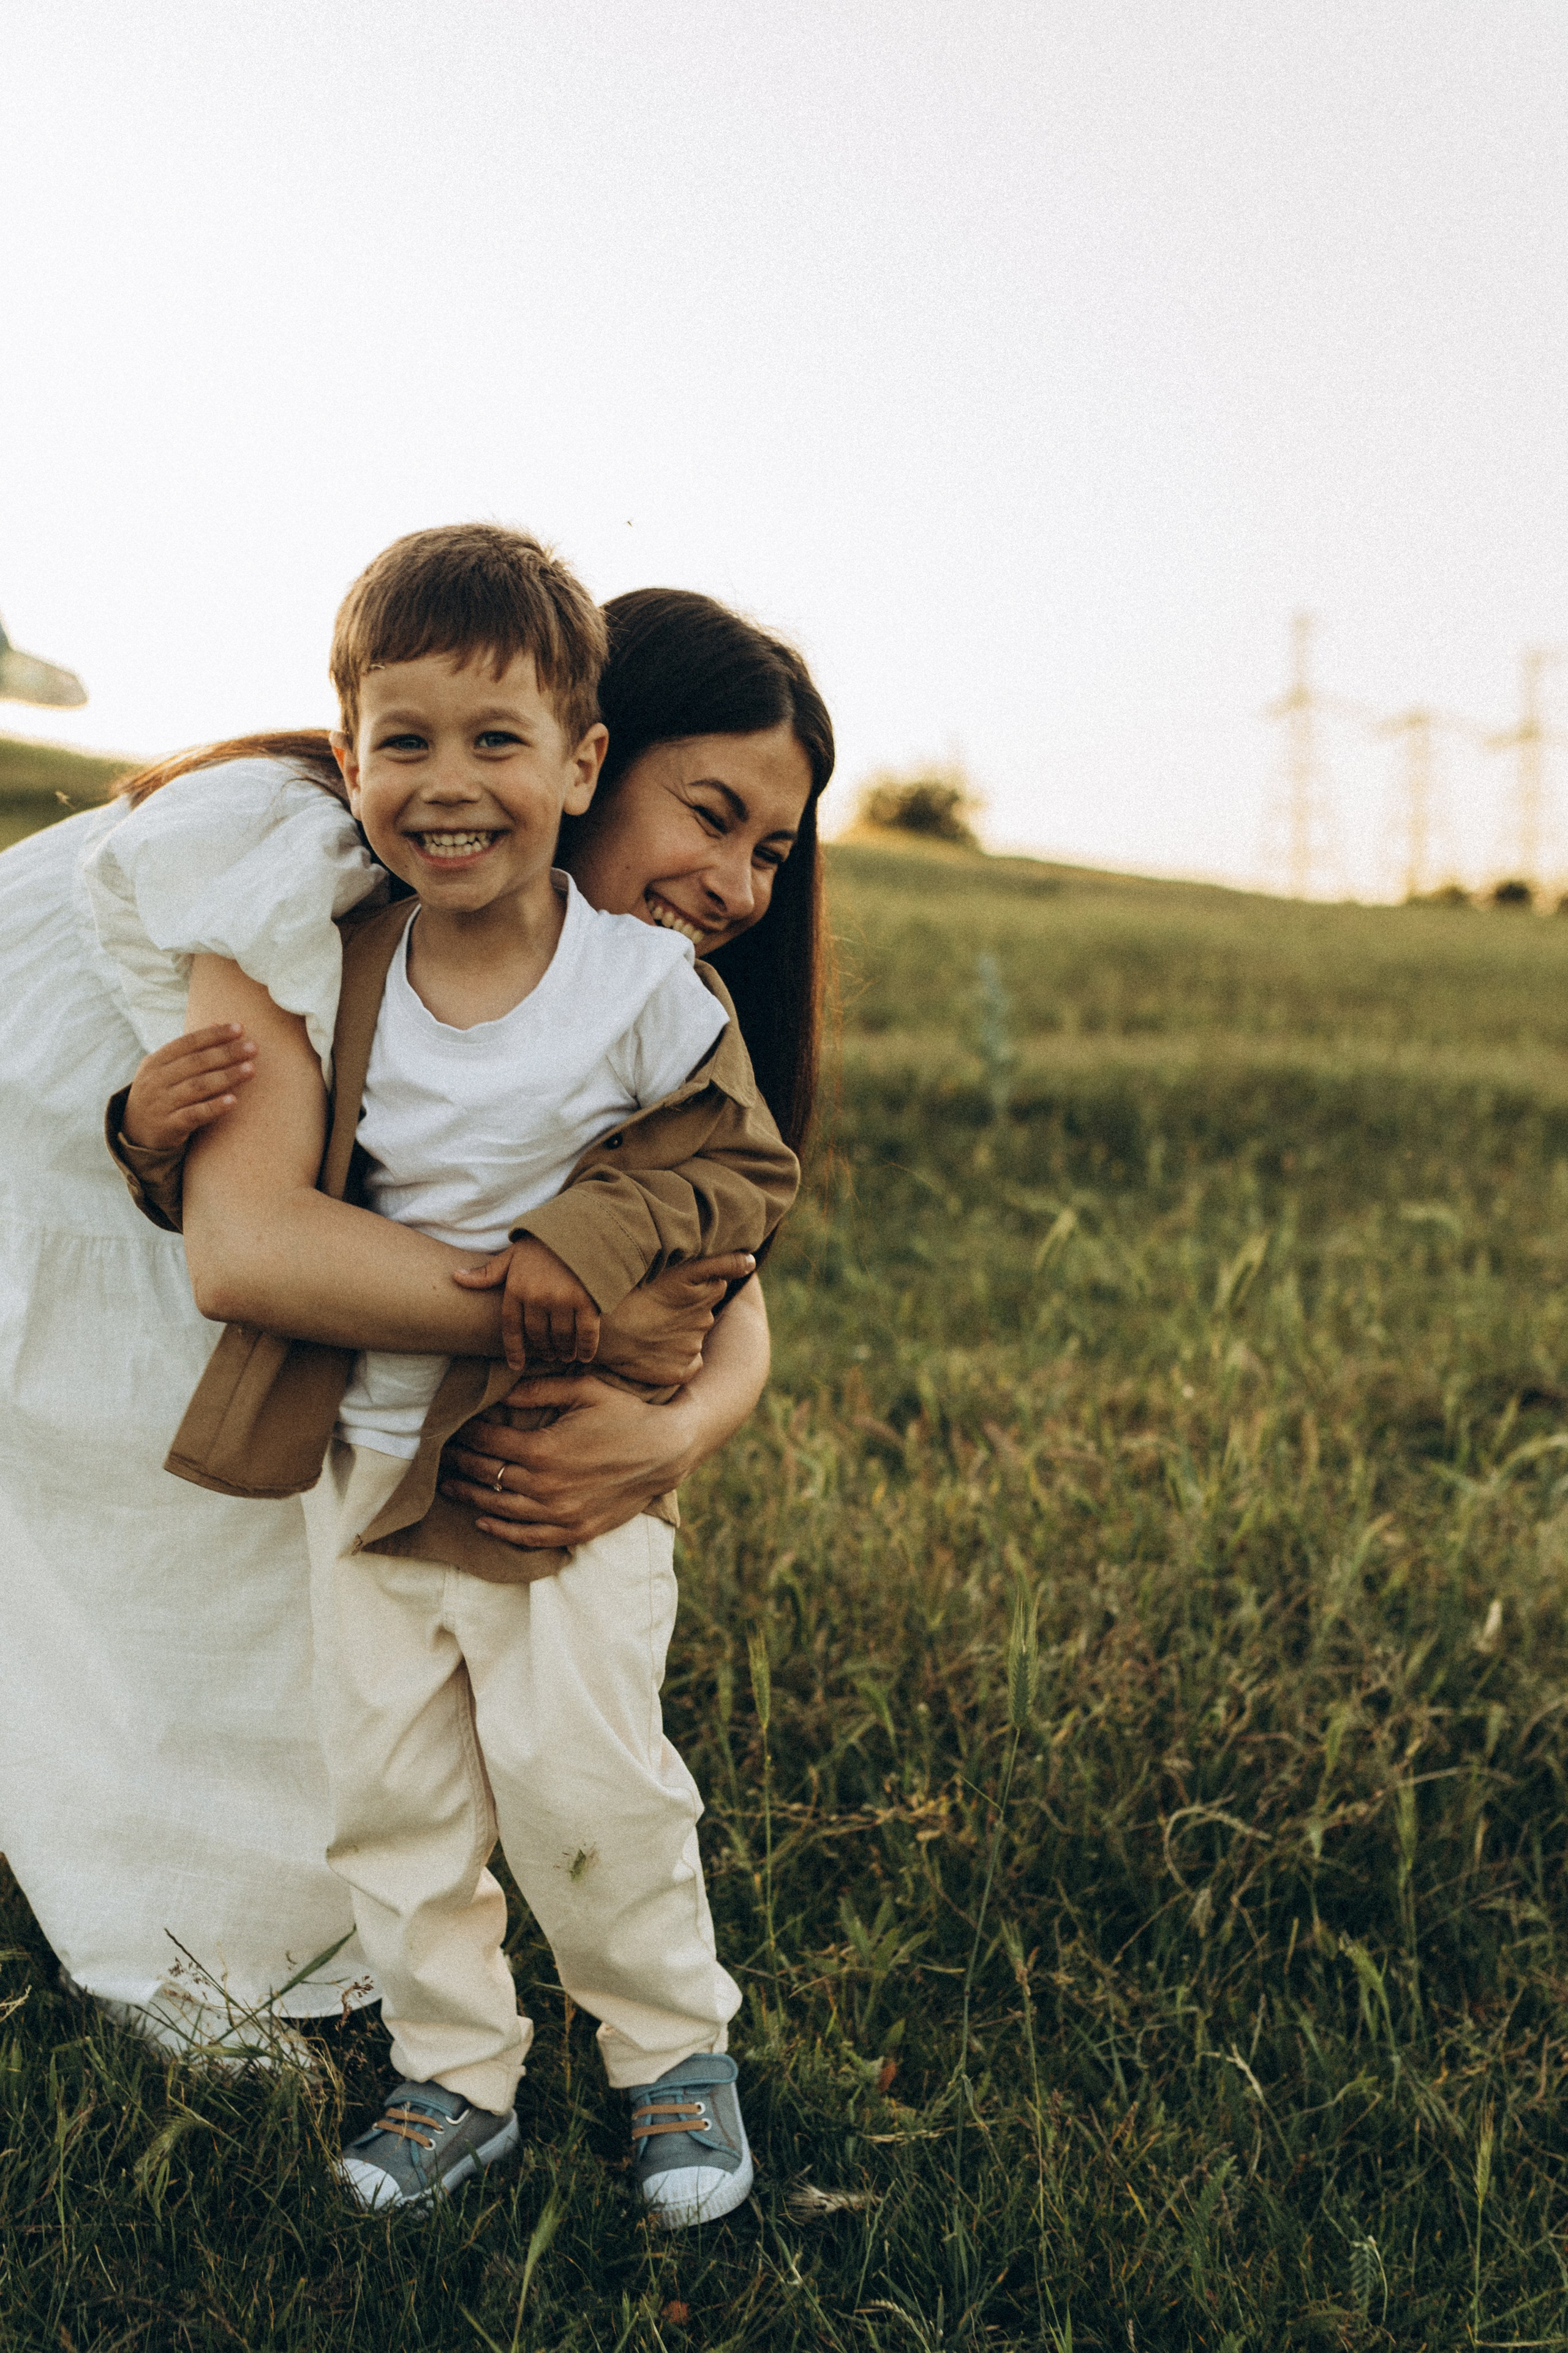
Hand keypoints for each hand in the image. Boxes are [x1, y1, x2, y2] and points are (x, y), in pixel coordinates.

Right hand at [123, 1023, 256, 1149]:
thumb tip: (217, 1022)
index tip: (239, 1028)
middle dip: (226, 1053)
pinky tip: (234, 1100)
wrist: (136, 1131)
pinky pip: (194, 1115)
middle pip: (195, 1063)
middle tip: (253, 1048)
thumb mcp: (166, 1069)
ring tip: (251, 1069)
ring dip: (226, 1077)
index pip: (187, 1043)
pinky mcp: (168, 1126)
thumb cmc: (161, 1093)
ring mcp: (161, 1104)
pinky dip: (214, 1107)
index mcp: (155, 1061)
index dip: (213, 1035)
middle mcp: (155, 1080)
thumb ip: (190, 1049)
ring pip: (197, 1087)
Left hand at [440, 1374, 697, 1548]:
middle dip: (460, 1464)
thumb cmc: (625, 1414)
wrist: (666, 1452)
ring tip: (449, 1486)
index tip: (452, 1428)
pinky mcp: (574, 1530)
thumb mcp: (584, 1389)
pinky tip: (483, 1520)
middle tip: (441, 1455)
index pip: (488, 1443)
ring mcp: (559, 1513)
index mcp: (543, 1449)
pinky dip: (501, 1530)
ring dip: (469, 1496)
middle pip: (487, 1476)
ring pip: (499, 1509)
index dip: (466, 1434)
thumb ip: (538, 1389)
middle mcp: (545, 1486)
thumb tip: (500, 1392)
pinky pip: (527, 1537)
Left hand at [453, 1236, 599, 1371]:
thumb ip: (487, 1273)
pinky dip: (585, 1348)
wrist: (580, 1227)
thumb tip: (455, 1277)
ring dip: (562, 1350)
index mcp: (516, 1288)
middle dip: (542, 1349)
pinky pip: (586, 1333)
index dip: (514, 1350)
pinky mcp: (587, 1301)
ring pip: (560, 1337)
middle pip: (537, 1335)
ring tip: (565, 1355)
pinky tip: (584, 1355)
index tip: (516, 1365)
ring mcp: (562, 1300)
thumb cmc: (544, 1243)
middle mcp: (537, 1298)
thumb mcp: (512, 1255)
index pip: (510, 1328)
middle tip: (548, 1355)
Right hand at [594, 1253, 756, 1387]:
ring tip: (648, 1327)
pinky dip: (675, 1357)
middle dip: (687, 1308)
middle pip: (704, 1310)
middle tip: (655, 1306)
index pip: (716, 1281)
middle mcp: (705, 1319)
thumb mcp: (673, 1266)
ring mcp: (692, 1346)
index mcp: (707, 1290)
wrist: (598, 1326)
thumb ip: (720, 1262)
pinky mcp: (680, 1370)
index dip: (694, 1283)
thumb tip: (753, 1262)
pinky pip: (689, 1363)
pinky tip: (653, 1348)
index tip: (673, 1287)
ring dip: (678, 1331)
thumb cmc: (628, 1288)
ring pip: (693, 1336)